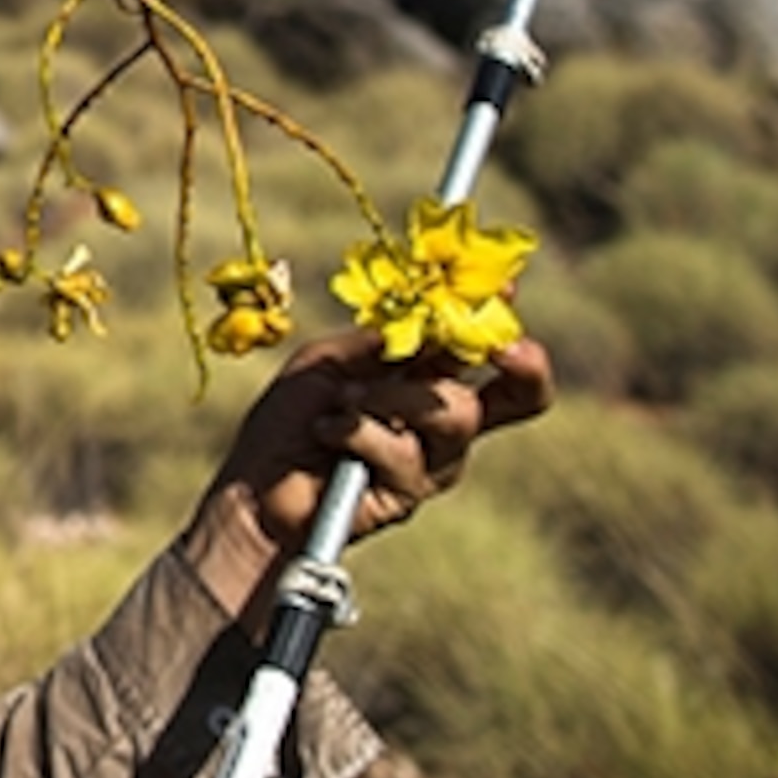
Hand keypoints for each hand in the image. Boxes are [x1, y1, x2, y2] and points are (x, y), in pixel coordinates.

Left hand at [180, 332, 554, 625]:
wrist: (255, 487)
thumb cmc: (288, 419)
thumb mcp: (331, 361)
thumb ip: (383, 340)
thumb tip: (431, 311)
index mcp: (424, 378)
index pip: (477, 345)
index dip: (496, 316)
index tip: (503, 285)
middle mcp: (441, 419)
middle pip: (519, 394)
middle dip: (522, 364)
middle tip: (503, 347)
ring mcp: (434, 458)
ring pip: (454, 412)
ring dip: (390, 398)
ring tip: (342, 400)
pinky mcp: (412, 492)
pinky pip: (403, 449)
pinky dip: (357, 431)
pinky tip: (325, 433)